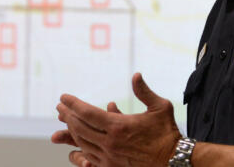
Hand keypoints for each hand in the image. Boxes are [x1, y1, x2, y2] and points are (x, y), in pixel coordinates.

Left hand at [55, 73, 181, 166]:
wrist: (173, 161)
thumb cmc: (167, 132)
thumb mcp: (159, 107)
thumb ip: (144, 91)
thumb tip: (136, 75)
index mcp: (119, 126)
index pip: (87, 113)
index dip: (73, 104)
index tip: (63, 97)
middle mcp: (110, 143)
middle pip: (80, 128)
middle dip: (67, 116)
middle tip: (60, 107)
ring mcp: (109, 157)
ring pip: (82, 143)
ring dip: (71, 131)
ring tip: (65, 121)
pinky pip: (89, 158)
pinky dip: (79, 149)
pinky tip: (75, 144)